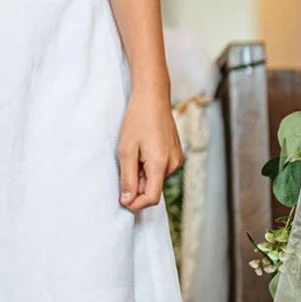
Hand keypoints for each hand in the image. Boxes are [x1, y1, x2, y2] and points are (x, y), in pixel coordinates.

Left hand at [117, 90, 182, 210]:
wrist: (153, 97)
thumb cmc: (137, 120)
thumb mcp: (126, 150)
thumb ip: (128, 178)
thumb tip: (127, 201)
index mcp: (161, 164)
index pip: (151, 198)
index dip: (136, 203)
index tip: (122, 201)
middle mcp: (173, 164)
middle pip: (153, 189)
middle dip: (137, 185)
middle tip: (125, 164)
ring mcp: (177, 159)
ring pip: (156, 179)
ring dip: (143, 174)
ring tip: (134, 153)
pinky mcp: (176, 155)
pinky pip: (161, 170)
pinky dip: (150, 167)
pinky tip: (143, 150)